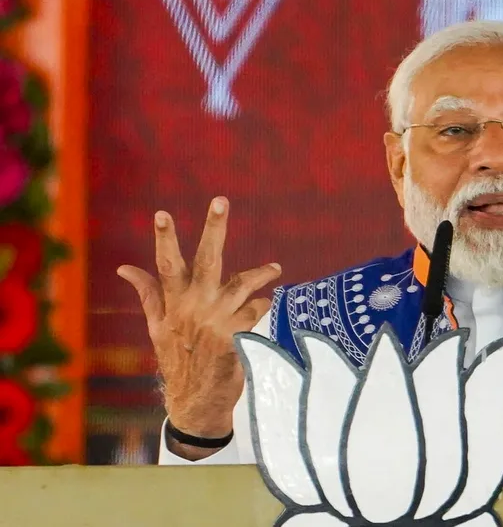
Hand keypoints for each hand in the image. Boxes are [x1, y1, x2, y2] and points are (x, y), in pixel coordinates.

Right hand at [117, 197, 280, 457]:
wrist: (195, 402)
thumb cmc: (177, 359)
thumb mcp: (157, 328)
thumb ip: (148, 294)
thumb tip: (124, 267)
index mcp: (174, 302)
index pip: (166, 264)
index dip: (164, 239)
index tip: (161, 213)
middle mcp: (194, 307)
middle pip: (207, 260)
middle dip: (214, 229)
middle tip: (221, 200)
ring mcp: (216, 321)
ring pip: (242, 284)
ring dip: (260, 274)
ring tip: (276, 268)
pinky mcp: (236, 336)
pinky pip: (256, 311)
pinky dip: (263, 306)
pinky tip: (269, 305)